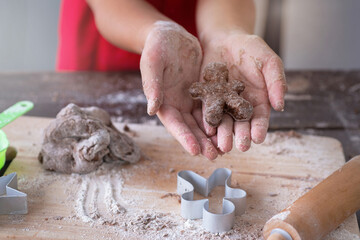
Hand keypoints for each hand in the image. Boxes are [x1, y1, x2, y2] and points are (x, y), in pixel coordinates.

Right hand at [140, 21, 218, 159]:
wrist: (169, 34)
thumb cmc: (157, 46)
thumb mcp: (153, 62)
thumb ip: (152, 85)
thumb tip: (152, 110)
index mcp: (163, 101)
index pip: (174, 123)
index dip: (184, 137)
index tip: (195, 150)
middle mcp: (177, 104)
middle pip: (190, 127)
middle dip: (202, 142)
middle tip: (215, 155)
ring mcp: (190, 100)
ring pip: (203, 121)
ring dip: (212, 135)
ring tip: (224, 148)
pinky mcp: (202, 92)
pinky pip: (212, 108)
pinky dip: (220, 119)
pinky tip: (230, 127)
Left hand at [199, 31, 286, 152]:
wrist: (224, 39)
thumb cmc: (250, 48)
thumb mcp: (268, 61)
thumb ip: (276, 81)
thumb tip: (280, 106)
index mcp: (258, 100)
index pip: (260, 118)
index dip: (259, 128)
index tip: (258, 138)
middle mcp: (240, 106)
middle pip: (241, 124)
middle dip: (241, 136)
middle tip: (240, 147)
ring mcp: (223, 104)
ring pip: (224, 122)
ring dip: (224, 134)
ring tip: (223, 145)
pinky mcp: (207, 99)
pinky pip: (207, 112)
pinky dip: (208, 122)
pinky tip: (207, 131)